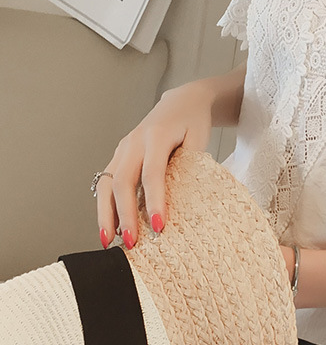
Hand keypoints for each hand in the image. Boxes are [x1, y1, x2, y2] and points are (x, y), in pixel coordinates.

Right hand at [94, 80, 214, 250]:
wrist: (181, 102)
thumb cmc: (192, 122)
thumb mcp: (199, 140)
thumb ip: (190, 166)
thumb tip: (181, 203)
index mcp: (156, 135)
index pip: (152, 173)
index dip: (155, 202)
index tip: (159, 227)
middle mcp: (133, 142)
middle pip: (122, 181)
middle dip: (124, 214)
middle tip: (132, 242)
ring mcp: (122, 149)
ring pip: (106, 184)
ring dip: (106, 214)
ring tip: (109, 241)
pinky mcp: (118, 157)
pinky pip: (106, 183)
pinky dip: (105, 207)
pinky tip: (108, 228)